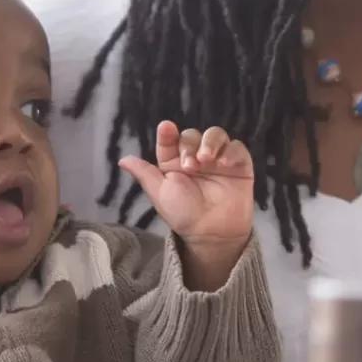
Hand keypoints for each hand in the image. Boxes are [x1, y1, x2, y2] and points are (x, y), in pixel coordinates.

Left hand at [119, 122, 253, 290]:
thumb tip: (122, 159)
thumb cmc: (183, 214)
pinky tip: (225, 164)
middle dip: (190, 145)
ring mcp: (218, 159)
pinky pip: (237, 148)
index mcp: (175, 162)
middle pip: (193, 135)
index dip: (167, 133)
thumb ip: (144, 173)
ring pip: (215, 135)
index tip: (166, 128)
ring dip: (210, 142)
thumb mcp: (159, 193)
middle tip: (191, 166)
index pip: (170, 140)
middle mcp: (196, 157)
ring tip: (207, 160)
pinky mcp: (239, 164)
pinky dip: (231, 151)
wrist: (211, 233)